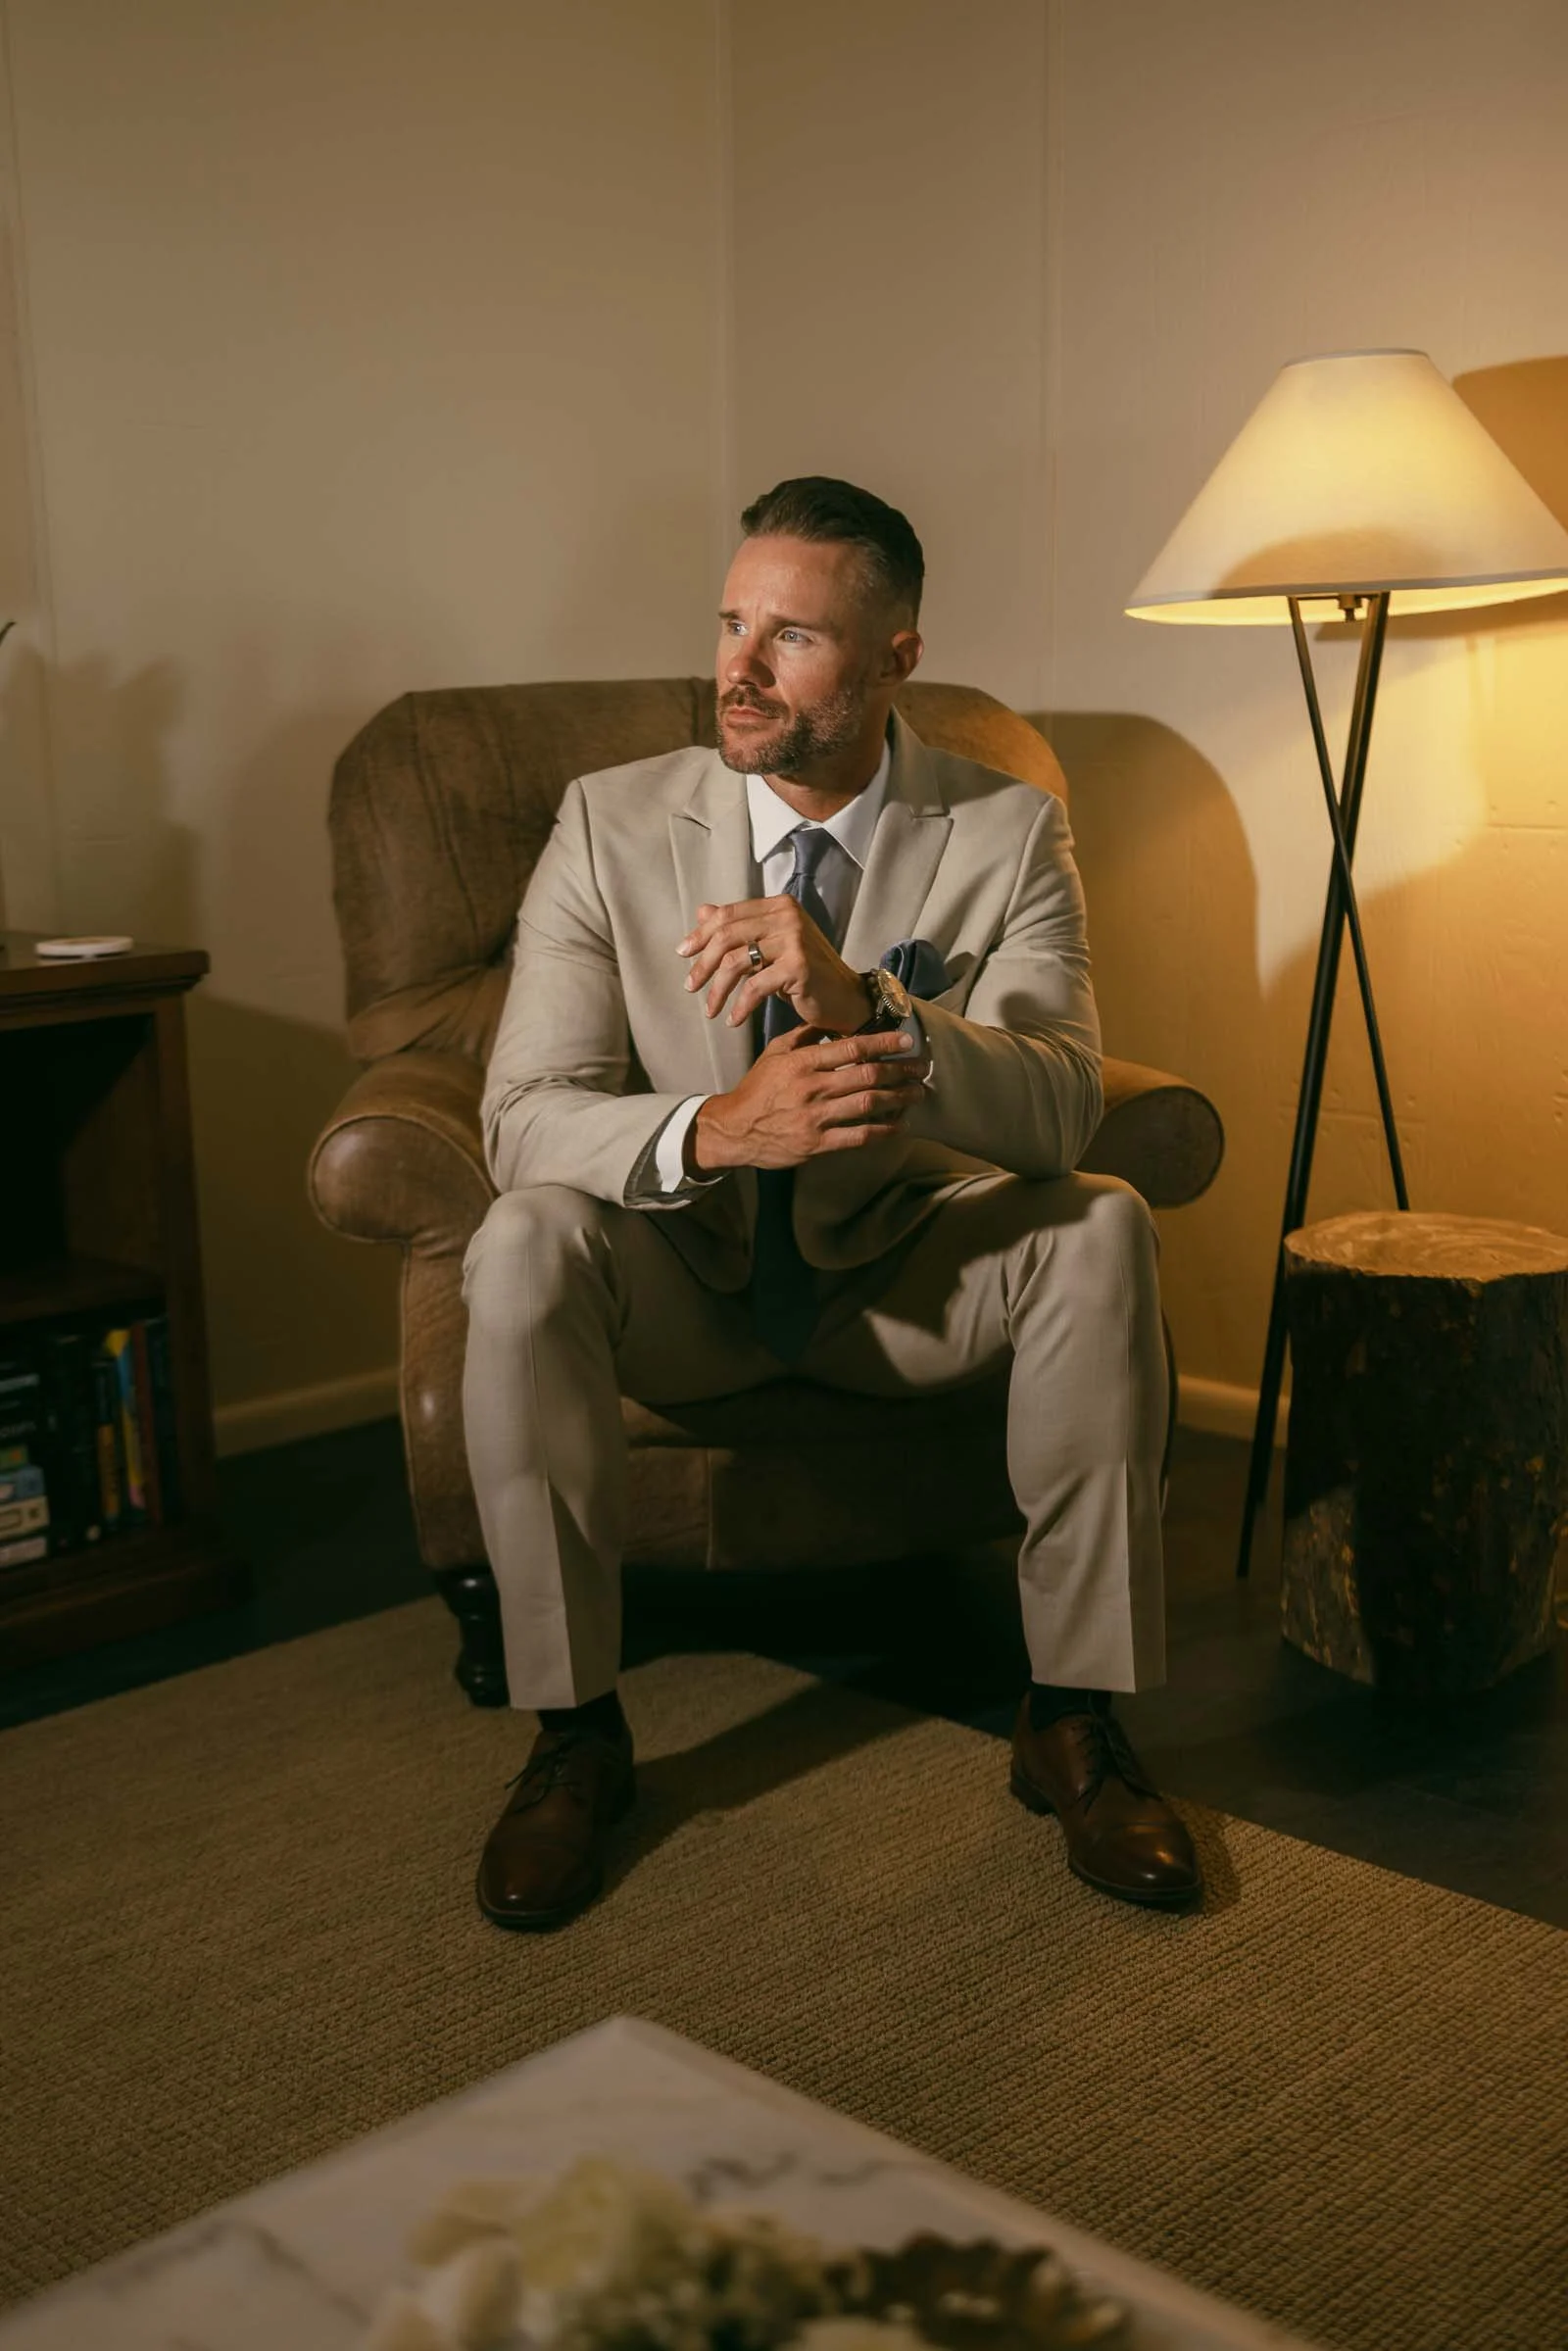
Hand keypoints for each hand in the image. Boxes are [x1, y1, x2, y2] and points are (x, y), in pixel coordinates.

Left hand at [677, 895, 869, 1034]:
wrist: (846, 997)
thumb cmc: (806, 973)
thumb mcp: (770, 946)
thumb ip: (740, 928)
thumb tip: (702, 912)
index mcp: (779, 905)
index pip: (728, 914)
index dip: (701, 934)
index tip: (683, 954)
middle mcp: (788, 916)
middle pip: (727, 935)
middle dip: (703, 964)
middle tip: (690, 986)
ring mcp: (794, 939)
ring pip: (737, 962)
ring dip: (718, 989)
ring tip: (710, 1010)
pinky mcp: (799, 966)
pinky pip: (756, 987)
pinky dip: (741, 1007)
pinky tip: (733, 1021)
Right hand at [686, 1027, 930, 1173]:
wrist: (734, 1129)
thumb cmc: (757, 1089)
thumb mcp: (774, 1053)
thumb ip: (803, 1037)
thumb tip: (830, 1023)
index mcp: (802, 1062)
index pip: (851, 1047)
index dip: (883, 1042)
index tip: (906, 1039)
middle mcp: (812, 1088)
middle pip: (867, 1075)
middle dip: (901, 1070)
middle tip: (922, 1067)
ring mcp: (816, 1118)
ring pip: (869, 1104)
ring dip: (899, 1098)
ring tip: (918, 1093)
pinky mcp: (817, 1144)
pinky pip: (859, 1136)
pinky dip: (884, 1131)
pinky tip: (900, 1125)